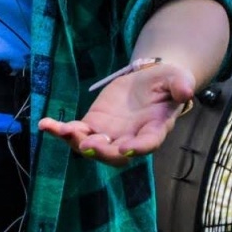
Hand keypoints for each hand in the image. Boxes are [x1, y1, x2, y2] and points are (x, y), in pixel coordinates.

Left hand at [38, 60, 196, 165]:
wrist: (149, 81)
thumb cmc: (168, 83)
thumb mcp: (178, 79)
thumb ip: (181, 85)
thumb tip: (187, 90)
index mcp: (154, 130)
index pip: (147, 144)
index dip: (138, 148)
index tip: (126, 148)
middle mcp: (131, 138)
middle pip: (114, 153)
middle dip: (100, 150)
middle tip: (87, 145)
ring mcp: (110, 134)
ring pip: (92, 145)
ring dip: (75, 141)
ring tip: (58, 130)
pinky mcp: (94, 124)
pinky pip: (76, 130)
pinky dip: (60, 129)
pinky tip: (44, 124)